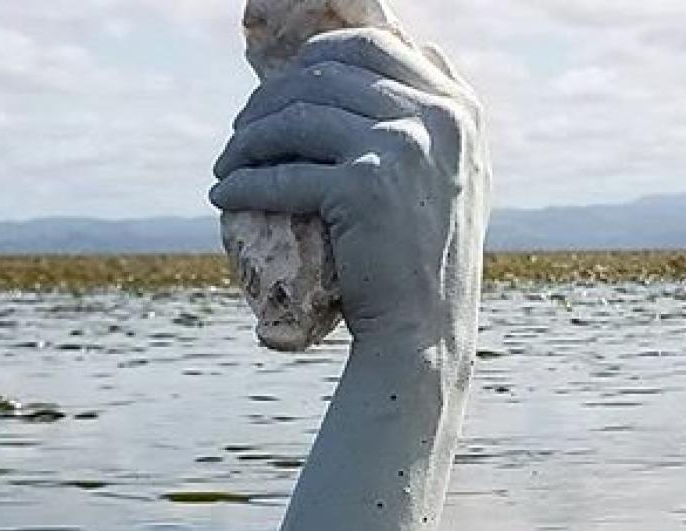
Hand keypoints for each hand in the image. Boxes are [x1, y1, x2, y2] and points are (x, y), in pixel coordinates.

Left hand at [211, 27, 489, 353]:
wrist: (426, 330)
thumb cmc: (427, 262)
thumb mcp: (457, 177)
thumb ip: (433, 121)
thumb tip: (391, 59)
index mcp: (460, 108)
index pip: (374, 45)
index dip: (317, 57)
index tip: (284, 85)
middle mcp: (439, 117)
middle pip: (327, 75)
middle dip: (271, 98)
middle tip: (242, 130)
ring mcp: (403, 146)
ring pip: (298, 116)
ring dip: (248, 139)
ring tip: (228, 163)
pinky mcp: (365, 186)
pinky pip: (284, 172)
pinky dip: (244, 183)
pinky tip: (225, 195)